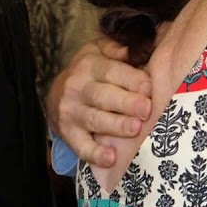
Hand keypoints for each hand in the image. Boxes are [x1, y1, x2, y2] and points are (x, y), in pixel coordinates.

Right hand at [45, 35, 151, 167]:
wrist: (56, 93)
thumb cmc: (90, 71)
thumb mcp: (99, 51)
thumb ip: (117, 48)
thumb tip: (134, 48)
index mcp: (89, 65)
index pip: (111, 71)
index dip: (131, 79)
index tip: (149, 87)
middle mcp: (77, 88)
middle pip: (103, 96)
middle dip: (126, 103)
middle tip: (146, 109)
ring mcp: (71, 112)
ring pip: (95, 120)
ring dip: (116, 126)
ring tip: (135, 129)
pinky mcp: (68, 134)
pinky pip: (81, 146)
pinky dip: (95, 154)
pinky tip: (111, 158)